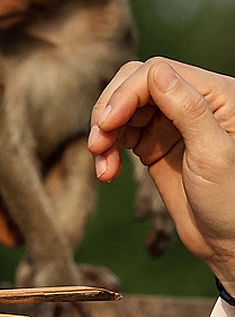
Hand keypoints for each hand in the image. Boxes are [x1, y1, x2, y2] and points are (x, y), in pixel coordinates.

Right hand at [89, 58, 234, 285]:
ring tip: (101, 166)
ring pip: (122, 110)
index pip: (156, 73)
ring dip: (104, 134)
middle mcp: (192, 103)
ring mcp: (171, 123)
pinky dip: (106, 151)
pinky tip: (105, 173)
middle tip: (96, 144)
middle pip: (134, 85)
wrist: (232, 244)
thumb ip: (189, 109)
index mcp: (216, 96)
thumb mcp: (215, 155)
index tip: (107, 124)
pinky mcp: (154, 144)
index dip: (125, 93)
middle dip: (109, 111)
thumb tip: (157, 71)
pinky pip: (120, 134)